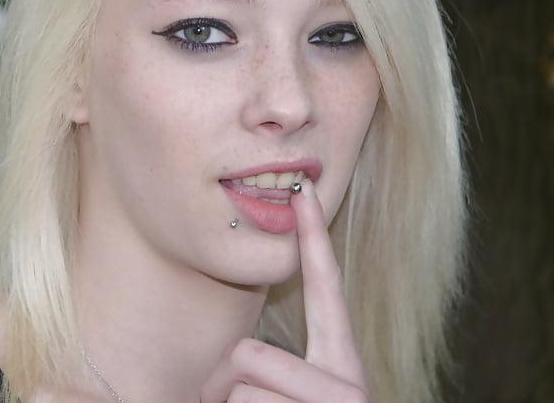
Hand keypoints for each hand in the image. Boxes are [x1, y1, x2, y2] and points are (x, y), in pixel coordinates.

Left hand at [200, 179, 370, 402]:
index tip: (306, 194)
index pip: (325, 291)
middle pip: (248, 354)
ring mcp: (341, 402)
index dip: (315, 240)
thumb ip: (273, 368)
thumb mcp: (283, 397)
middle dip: (225, 386)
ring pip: (241, 389)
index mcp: (340, 367)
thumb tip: (238, 356)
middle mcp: (349, 383)